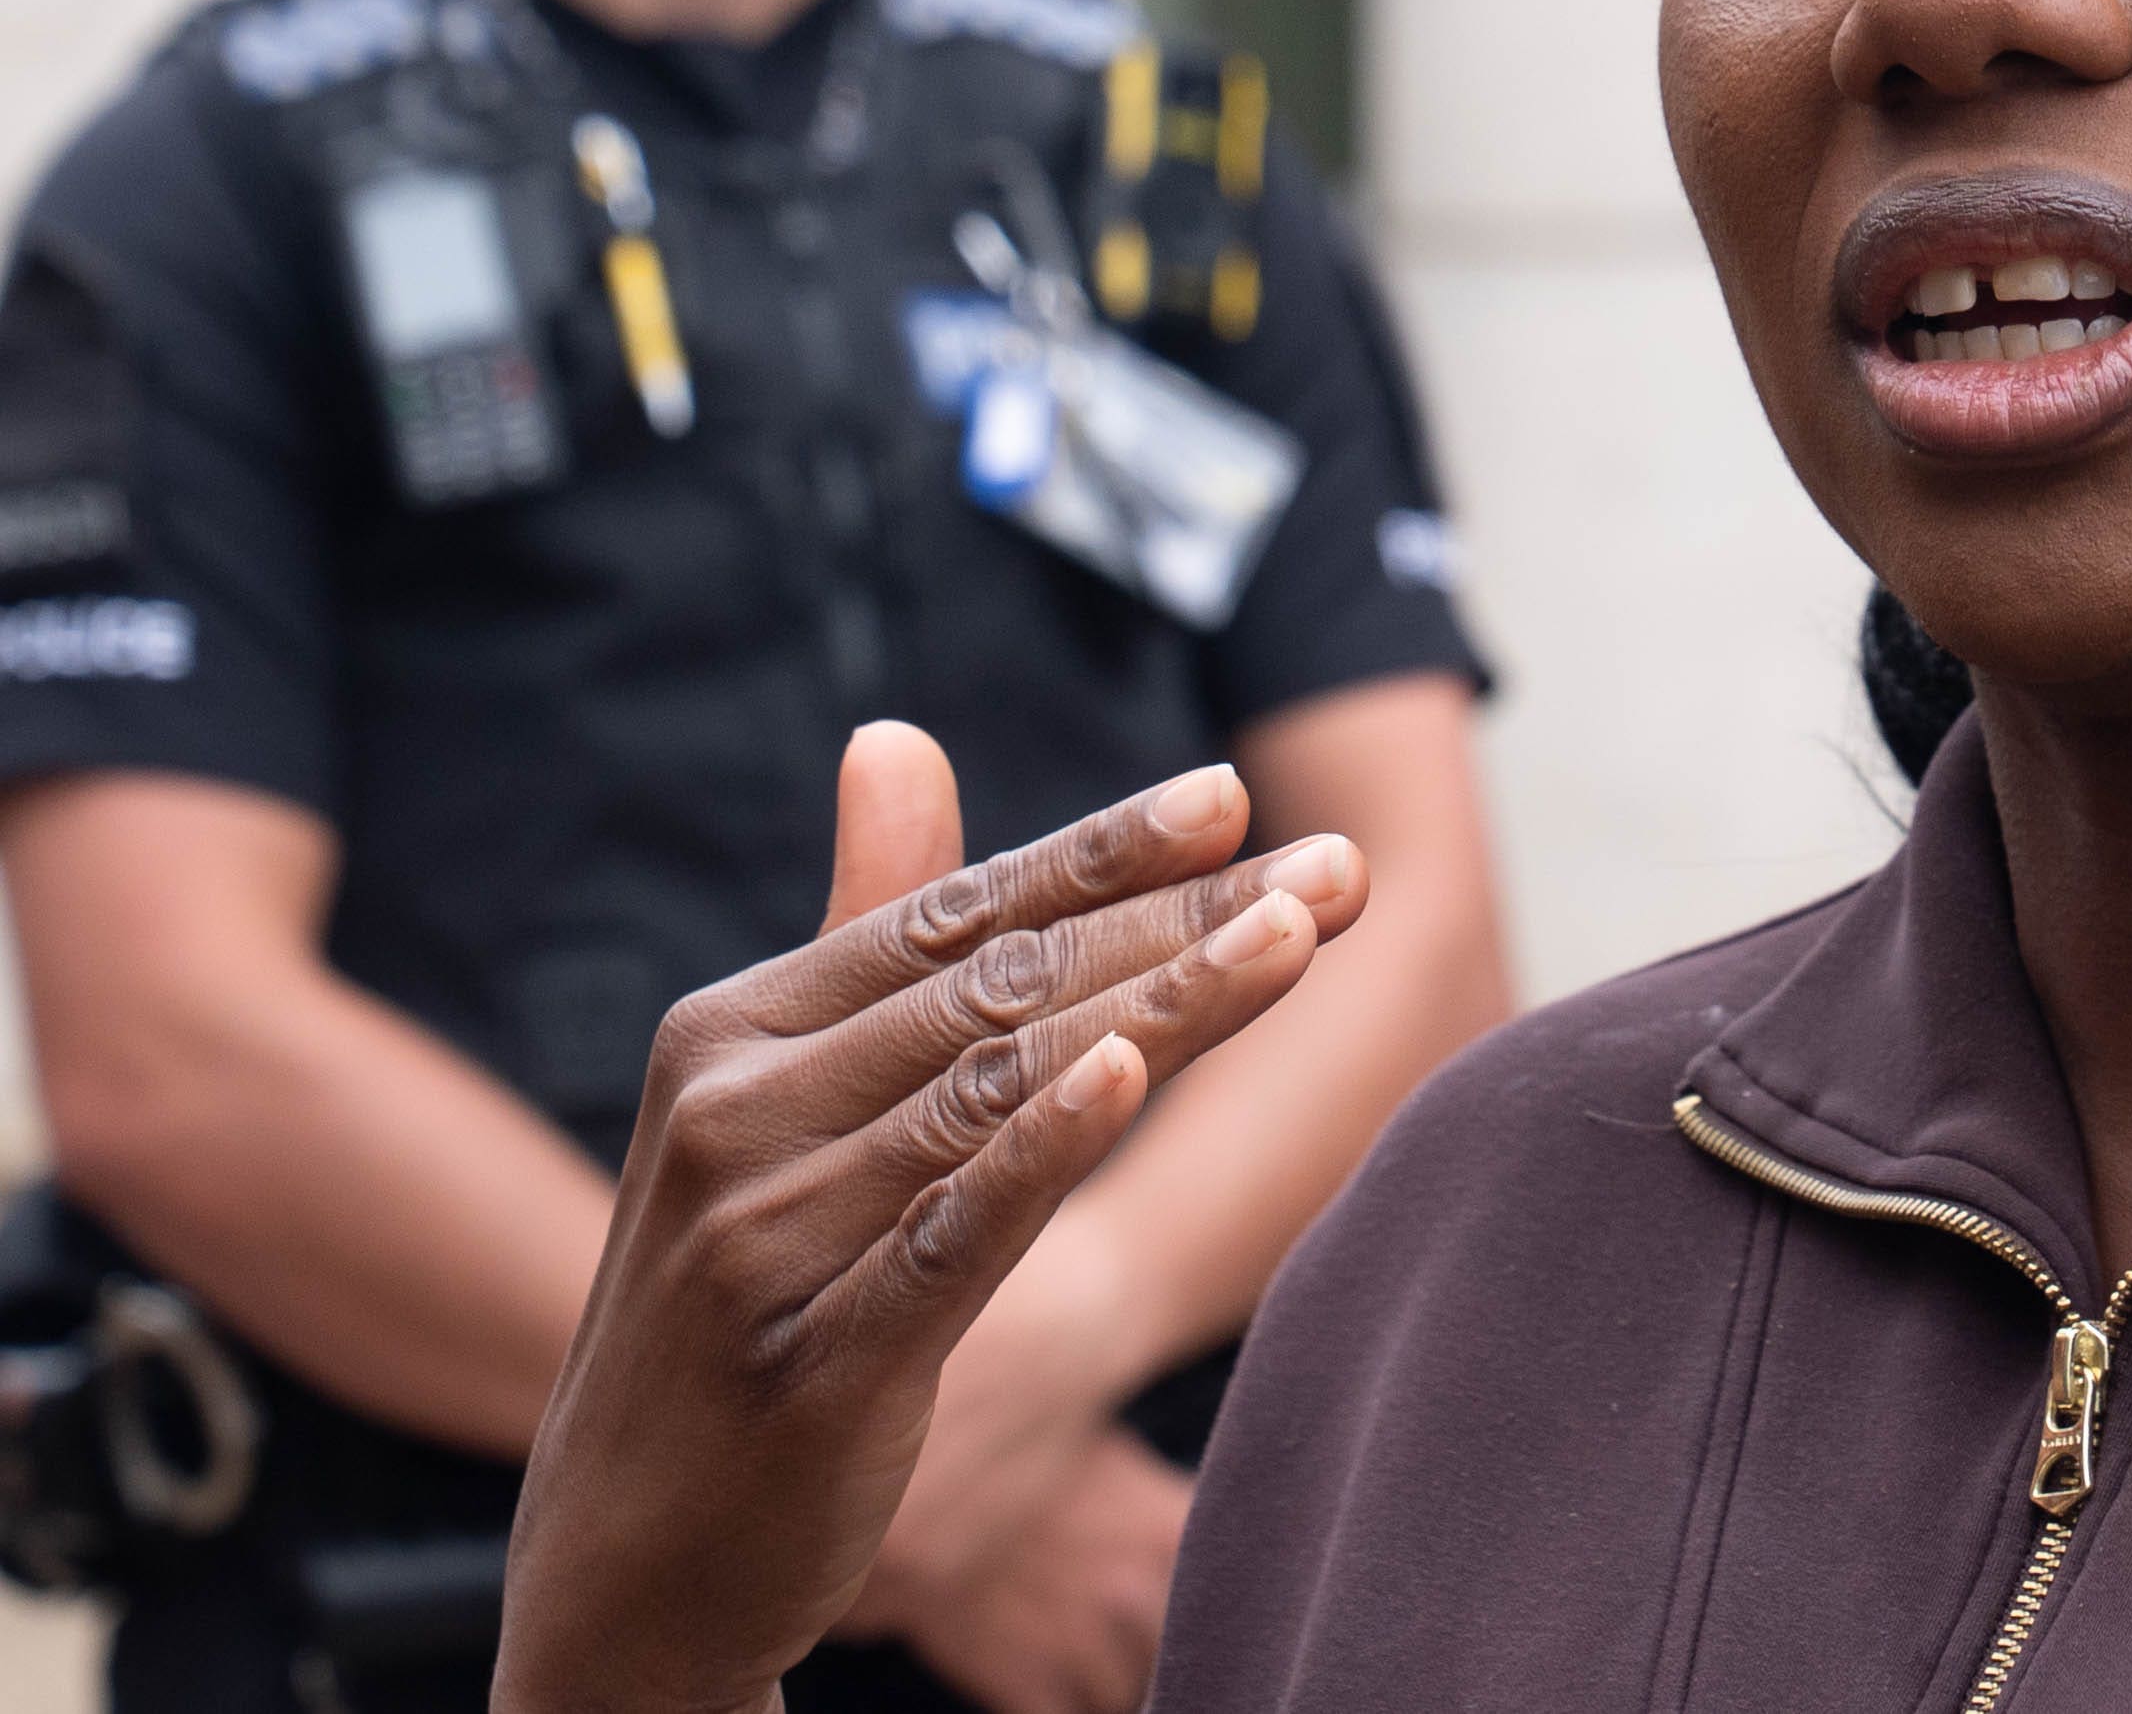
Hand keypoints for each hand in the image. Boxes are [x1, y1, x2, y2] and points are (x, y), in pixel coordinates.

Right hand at [491, 722, 1368, 1713]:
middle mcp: (737, 1115)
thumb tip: (898, 735)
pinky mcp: (817, 1360)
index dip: (1108, 855)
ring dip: (1169, 1007)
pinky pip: (951, 1234)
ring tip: (1302, 935)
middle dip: (1187, 920)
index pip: (959, 918)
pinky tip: (1128, 1073)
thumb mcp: (778, 1106)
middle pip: (1005, 992)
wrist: (624, 1564)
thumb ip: (865, 929)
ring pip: (1003, 1093)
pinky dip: (1038, 1148)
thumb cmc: (738, 1302)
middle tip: (1340, 870)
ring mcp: (767, 1238)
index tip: (1242, 798)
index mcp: (731, 1034)